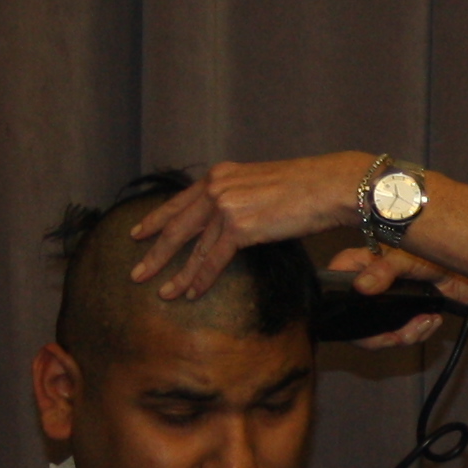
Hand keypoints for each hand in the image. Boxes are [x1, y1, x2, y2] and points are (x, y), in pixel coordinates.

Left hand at [130, 154, 370, 299]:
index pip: (180, 201)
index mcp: (221, 175)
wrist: (331, 185)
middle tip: (136, 273)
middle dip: (154, 253)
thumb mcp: (263, 185)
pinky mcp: (239, 226)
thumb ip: (240, 198)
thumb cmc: (309, 187)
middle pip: (177, 226)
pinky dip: (200, 278)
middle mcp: (217, 187)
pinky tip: (191, 293)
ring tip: (161, 292)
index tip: (138, 233)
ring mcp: (226, 206)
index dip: (156, 220)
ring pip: (192, 247)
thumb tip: (232, 222)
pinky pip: (213, 259)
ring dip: (176, 274)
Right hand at [324, 243, 458, 351]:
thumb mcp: (408, 257)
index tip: (351, 314)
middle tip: (398, 337)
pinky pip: (400, 335)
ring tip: (425, 322)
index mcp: (363, 263)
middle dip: (378, 336)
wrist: (467, 272)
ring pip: (378, 333)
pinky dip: (417, 333)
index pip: (334, 277)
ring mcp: (384, 302)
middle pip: (354, 320)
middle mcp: (369, 285)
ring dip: (405, 335)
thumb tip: (362, 286)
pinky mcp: (403, 315)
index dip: (335, 297)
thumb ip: (385, 269)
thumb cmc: (434, 254)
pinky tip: (430, 321)